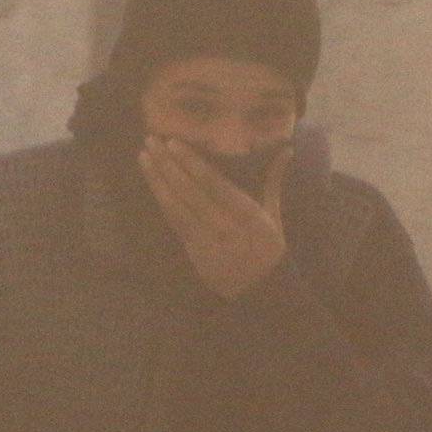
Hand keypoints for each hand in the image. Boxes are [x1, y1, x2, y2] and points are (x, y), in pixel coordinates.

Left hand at [138, 136, 291, 299]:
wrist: (260, 291)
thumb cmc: (267, 249)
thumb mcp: (274, 217)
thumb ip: (274, 182)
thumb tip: (288, 150)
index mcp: (248, 215)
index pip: (215, 185)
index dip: (193, 164)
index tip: (175, 144)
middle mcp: (226, 227)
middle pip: (191, 193)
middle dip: (169, 165)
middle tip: (152, 141)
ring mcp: (207, 241)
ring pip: (178, 207)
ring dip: (158, 181)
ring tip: (144, 157)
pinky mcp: (194, 252)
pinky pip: (175, 223)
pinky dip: (162, 202)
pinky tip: (153, 184)